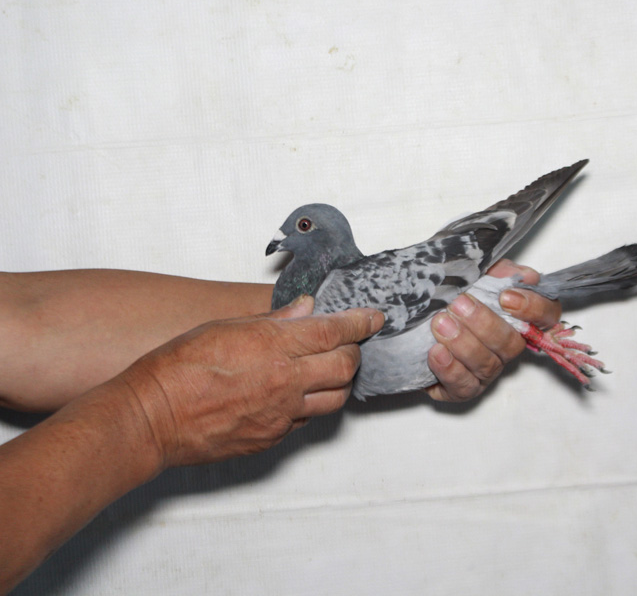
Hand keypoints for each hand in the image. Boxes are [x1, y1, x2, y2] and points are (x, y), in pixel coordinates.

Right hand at [120, 296, 383, 467]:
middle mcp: (286, 382)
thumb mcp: (224, 328)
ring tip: (327, 370)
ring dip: (339, 382)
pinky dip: (310, 405)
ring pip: (335, 399)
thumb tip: (306, 309)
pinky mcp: (272, 438)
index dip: (360, 322)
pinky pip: (306, 420)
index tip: (373, 317)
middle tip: (350, 344)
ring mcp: (281, 414)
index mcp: (274, 347)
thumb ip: (272, 321)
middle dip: (354, 352)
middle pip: (345, 366)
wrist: (152, 418)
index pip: (334, 331)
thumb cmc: (177, 367)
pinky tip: (296, 395)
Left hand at [425, 259, 561, 401]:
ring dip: (463, 344)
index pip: (545, 316)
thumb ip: (498, 271)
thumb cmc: (450, 296)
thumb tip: (525, 276)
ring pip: (487, 365)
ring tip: (440, 323)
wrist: (415, 319)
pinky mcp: (462, 389)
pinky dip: (449, 369)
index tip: (506, 297)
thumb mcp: (474, 274)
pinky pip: (463, 386)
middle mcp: (506, 348)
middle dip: (485, 324)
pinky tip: (435, 352)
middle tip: (459, 305)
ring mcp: (486, 371)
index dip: (533, 309)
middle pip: (512, 344)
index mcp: (517, 318)